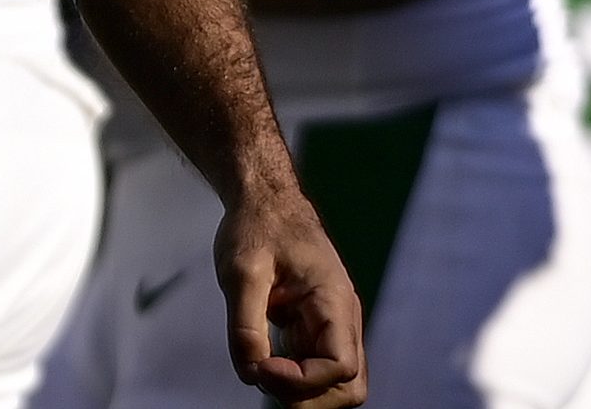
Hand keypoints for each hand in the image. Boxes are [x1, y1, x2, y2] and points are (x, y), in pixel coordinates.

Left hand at [214, 180, 365, 406]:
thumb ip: (245, 326)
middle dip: (307, 396)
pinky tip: (263, 361)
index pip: (340, 367)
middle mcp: (342, 319)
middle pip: (349, 387)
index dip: (301, 380)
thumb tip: (251, 373)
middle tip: (264, 372)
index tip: (262, 366)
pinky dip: (293, 380)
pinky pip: (316, 371)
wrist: (265, 202)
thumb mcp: (241, 272)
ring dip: (302, 391)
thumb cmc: (258, 227)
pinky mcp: (314, 330)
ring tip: (262, 368)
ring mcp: (331, 327)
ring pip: (335, 385)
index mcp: (334, 302)